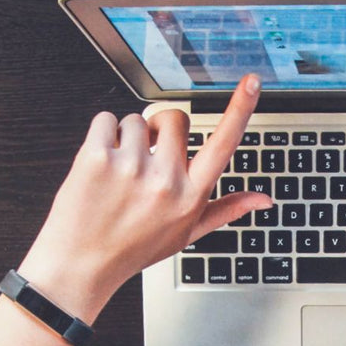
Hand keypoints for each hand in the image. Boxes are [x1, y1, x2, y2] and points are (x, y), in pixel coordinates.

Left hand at [17, 74, 270, 321]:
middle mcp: (165, 182)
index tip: (252, 82)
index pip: (223, 145)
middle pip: (174, 119)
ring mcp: (131, 168)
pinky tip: (100, 167)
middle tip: (145, 161)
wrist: (82, 263)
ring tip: (118, 175)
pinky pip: (106, 120)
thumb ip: (226, 210)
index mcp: (190, 197)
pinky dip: (101, 136)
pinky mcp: (96, 157)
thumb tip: (263, 200)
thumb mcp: (186, 234)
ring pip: (136, 120)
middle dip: (160, 130)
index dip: (240, 109)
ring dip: (126, 138)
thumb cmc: (134, 248)